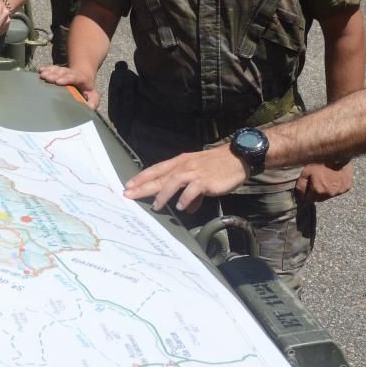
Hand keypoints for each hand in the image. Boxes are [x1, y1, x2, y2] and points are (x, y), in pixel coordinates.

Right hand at [36, 65, 100, 108]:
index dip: (67, 79)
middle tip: (47, 78)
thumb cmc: (87, 90)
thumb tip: (89, 108)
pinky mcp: (59, 71)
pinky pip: (52, 69)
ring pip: (57, 70)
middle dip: (55, 75)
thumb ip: (93, 102)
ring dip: (49, 72)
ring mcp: (65, 72)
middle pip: (64, 73)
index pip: (75, 78)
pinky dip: (46, 69)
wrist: (83, 78)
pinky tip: (40, 70)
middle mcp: (72, 74)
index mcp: (82, 79)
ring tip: (42, 75)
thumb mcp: (94, 96)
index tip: (58, 82)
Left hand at [124, 146, 248, 212]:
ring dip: (162, 194)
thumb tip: (184, 208)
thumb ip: (190, 194)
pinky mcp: (206, 180)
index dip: (141, 177)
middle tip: (128, 195)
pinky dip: (185, 198)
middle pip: (159, 176)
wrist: (237, 158)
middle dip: (142, 186)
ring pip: (173, 181)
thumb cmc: (217, 167)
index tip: (128, 185)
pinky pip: (193, 189)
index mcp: (179, 162)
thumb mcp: (199, 177)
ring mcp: (195, 172)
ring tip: (155, 206)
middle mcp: (184, 166)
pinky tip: (180, 207)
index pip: (156, 169)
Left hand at [295, 161, 352, 202]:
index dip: (306, 196)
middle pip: (320, 199)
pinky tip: (334, 178)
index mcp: (318, 191)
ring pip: (329, 195)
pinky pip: (339, 190)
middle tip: (315, 182)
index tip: (306, 191)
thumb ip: (301, 186)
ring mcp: (340, 191)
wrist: (337, 154)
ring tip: (325, 179)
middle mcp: (330, 194)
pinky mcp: (347, 187)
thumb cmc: (320, 162)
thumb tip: (301, 196)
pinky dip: (335, 186)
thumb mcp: (305, 172)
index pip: (309, 200)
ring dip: (326, 190)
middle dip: (316, 193)